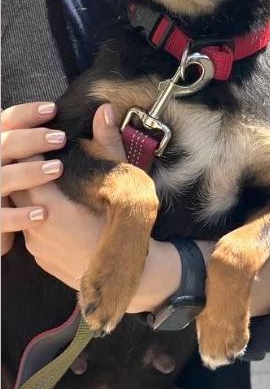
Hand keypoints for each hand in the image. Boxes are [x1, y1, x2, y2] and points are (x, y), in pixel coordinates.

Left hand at [8, 103, 269, 315]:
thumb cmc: (127, 228)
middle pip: (20, 189)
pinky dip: (39, 213)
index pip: (27, 169)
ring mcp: (36, 246)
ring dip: (34, 193)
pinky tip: (58, 207)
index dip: (36, 151)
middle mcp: (37, 228)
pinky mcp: (40, 259)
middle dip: (31, 171)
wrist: (131, 279)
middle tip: (48, 155)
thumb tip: (104, 110)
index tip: (49, 141)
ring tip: (54, 180)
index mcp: (52, 207)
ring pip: (24, 209)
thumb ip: (107, 144)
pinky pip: (31, 228)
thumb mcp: (121, 182)